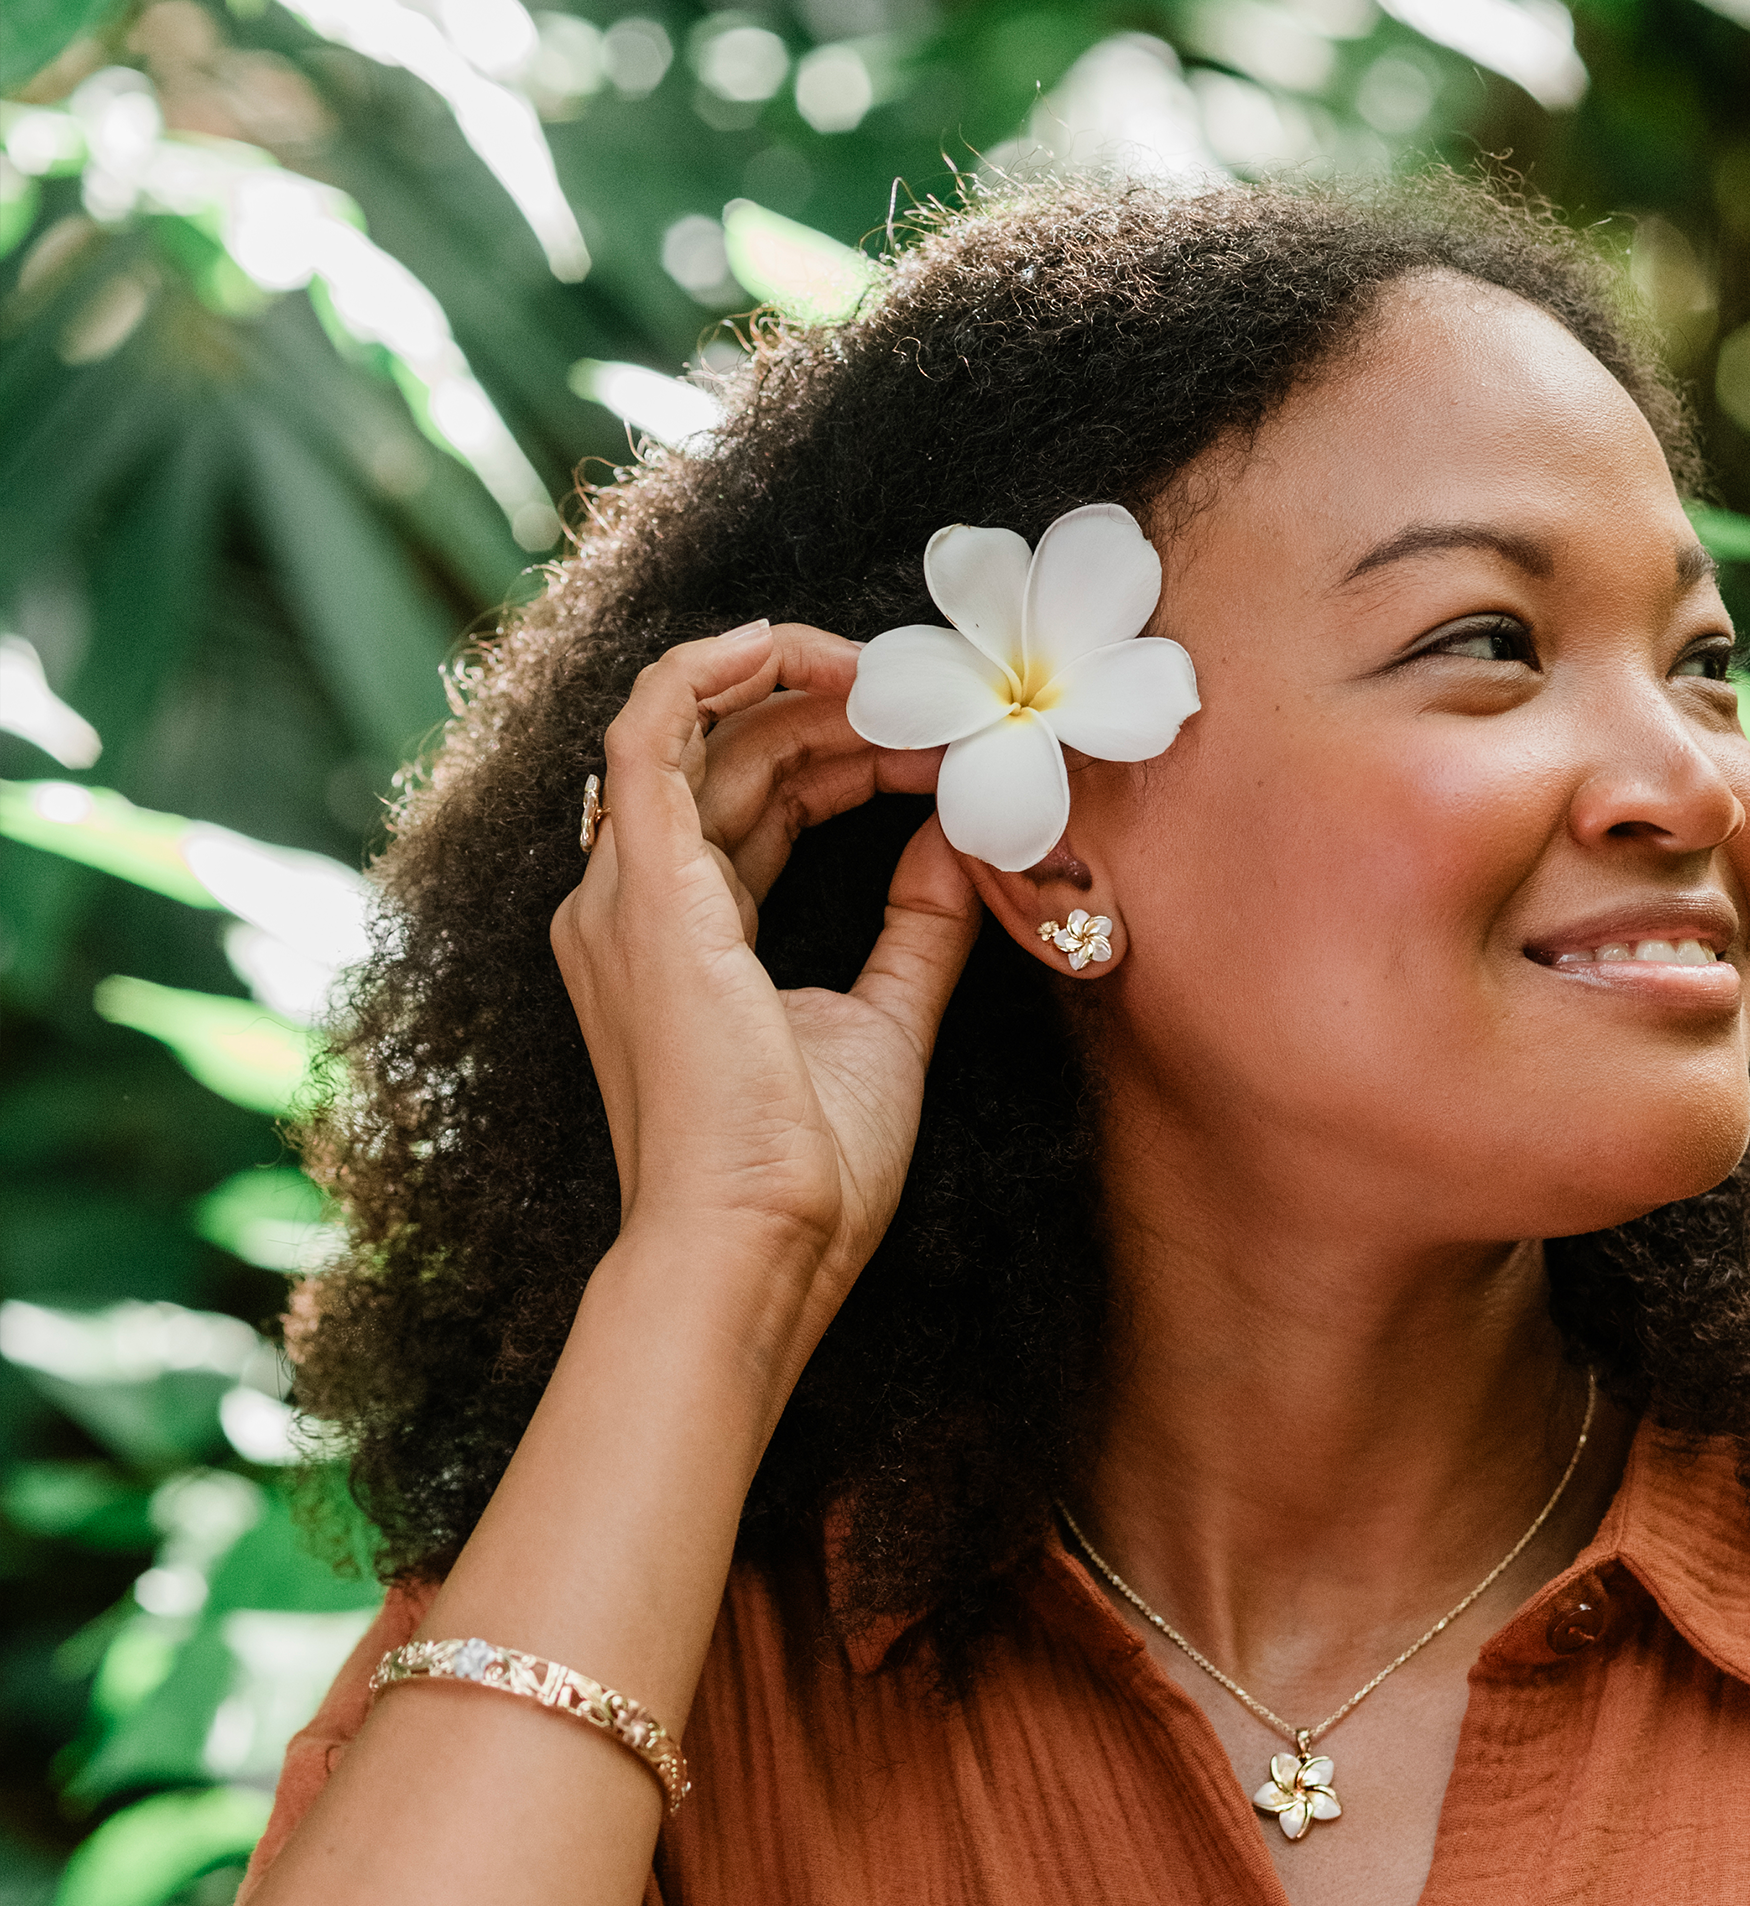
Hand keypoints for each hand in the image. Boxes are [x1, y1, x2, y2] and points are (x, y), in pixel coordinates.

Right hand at [550, 621, 978, 1360]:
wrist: (754, 1249)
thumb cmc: (806, 1170)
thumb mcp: (883, 1024)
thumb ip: (916, 929)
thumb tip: (958, 838)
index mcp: (682, 939)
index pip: (759, 809)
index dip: (848, 761)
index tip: (940, 751)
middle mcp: (632, 904)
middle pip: (738, 765)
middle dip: (840, 717)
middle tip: (938, 701)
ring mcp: (624, 894)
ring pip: (705, 737)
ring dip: (802, 691)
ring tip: (900, 676)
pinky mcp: (641, 888)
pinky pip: (651, 733)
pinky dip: (708, 671)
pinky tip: (784, 643)